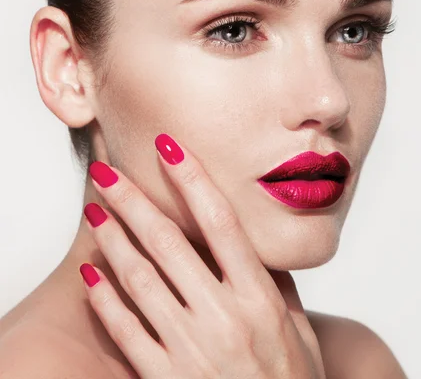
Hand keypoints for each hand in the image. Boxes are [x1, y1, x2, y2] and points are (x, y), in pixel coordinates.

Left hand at [80, 133, 325, 378]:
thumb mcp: (297, 331)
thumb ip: (274, 284)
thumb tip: (252, 240)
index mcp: (259, 298)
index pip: (221, 222)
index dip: (193, 179)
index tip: (169, 147)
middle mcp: (224, 317)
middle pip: (169, 243)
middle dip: (134, 200)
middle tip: (108, 170)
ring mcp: (192, 350)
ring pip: (141, 280)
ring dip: (113, 239)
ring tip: (95, 209)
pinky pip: (127, 332)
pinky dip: (105, 299)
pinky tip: (90, 272)